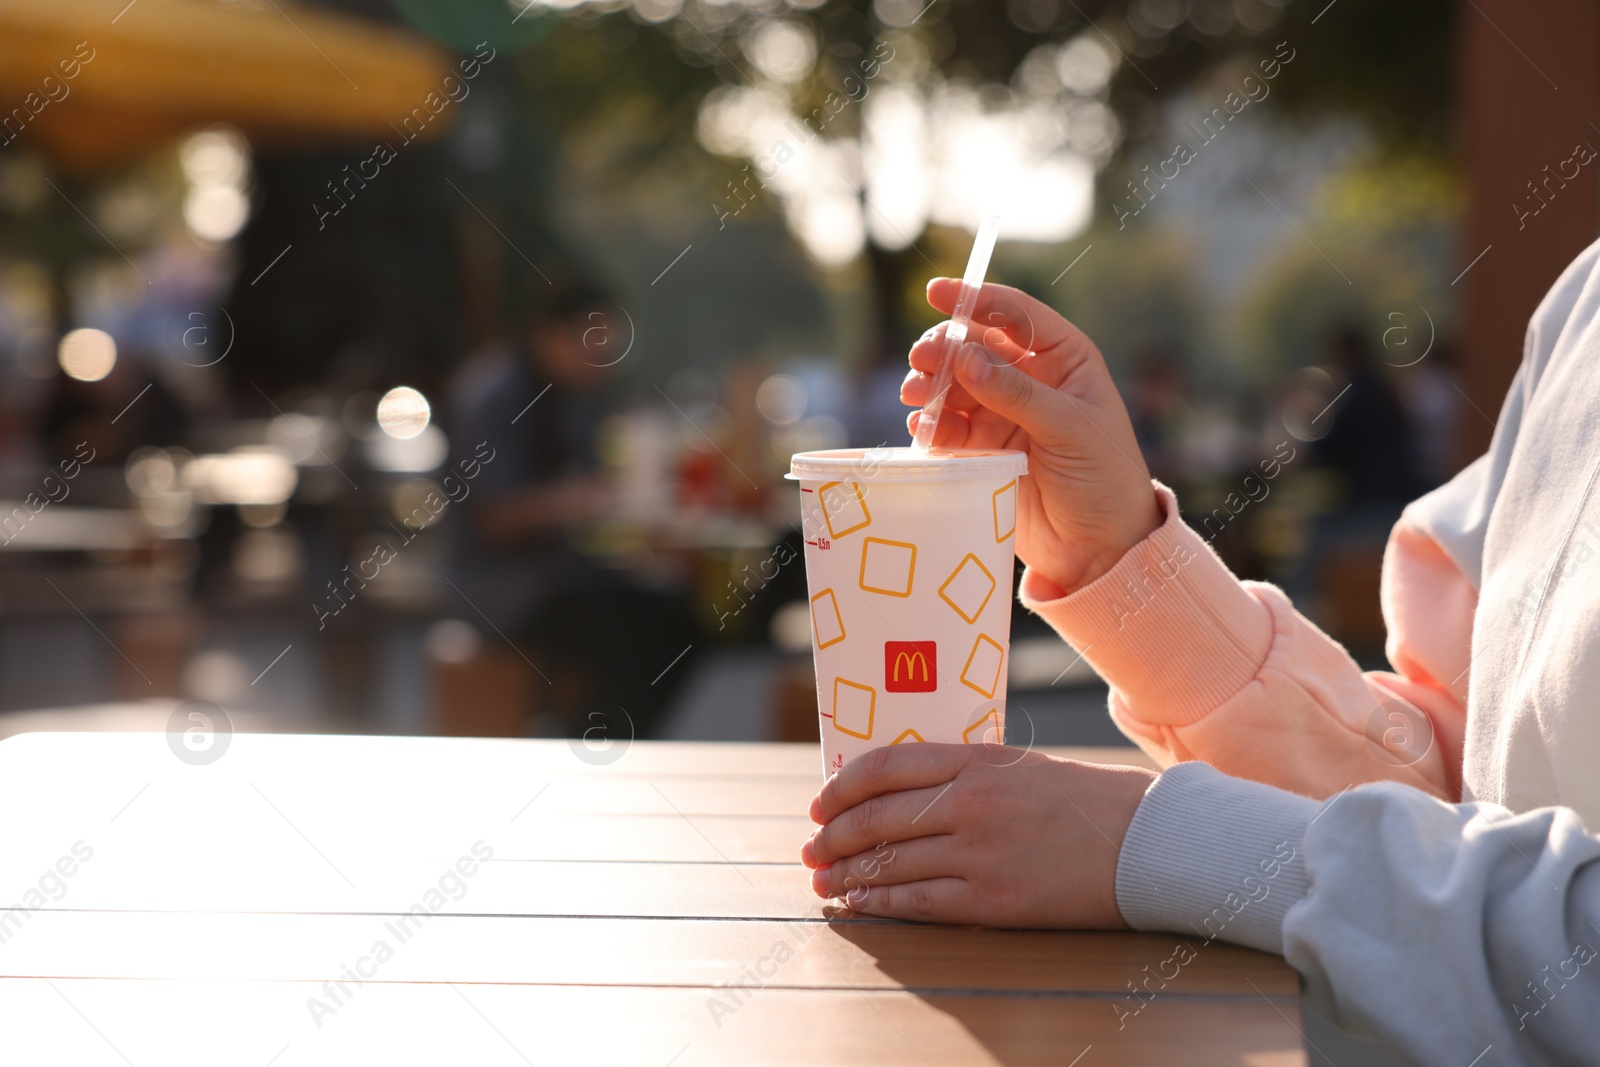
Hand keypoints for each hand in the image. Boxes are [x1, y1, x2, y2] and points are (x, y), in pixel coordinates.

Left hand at [800, 743, 1155, 927]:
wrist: (1148, 843)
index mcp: (978, 761)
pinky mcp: (995, 898)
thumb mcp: (1021, 767)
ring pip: (890, 861)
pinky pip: (918, 900)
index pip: (886, 767)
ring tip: (824, 882)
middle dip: (832, 836)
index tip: (819, 804)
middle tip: (810, 848)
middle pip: (876, 817)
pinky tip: (860, 903)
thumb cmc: (1087, 802)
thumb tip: (902, 790)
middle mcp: (971, 802)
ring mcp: (981, 851)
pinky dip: (880, 902)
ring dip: (847, 874)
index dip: (841, 787)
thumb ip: (965, 773)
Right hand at [903, 280, 1161, 596]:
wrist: (1101, 548)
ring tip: (915, 397)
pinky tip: (924, 430)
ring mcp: (1004, 415)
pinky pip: (948, 428)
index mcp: (1064, 360)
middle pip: (976, 347)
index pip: (1016, 315)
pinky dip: (932, 425)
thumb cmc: (1105, 478)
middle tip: (921, 361)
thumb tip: (965, 355)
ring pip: (955, 386)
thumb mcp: (1069, 428)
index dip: (976, 299)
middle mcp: (1031, 380)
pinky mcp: (984, 450)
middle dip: (945, 349)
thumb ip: (1016, 392)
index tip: (937, 293)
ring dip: (931, 387)